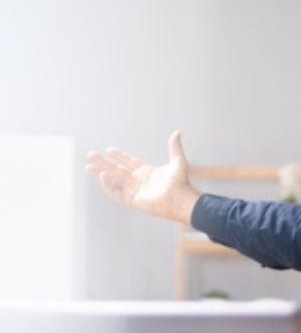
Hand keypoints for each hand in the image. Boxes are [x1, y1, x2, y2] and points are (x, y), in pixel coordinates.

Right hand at [85, 131, 201, 224]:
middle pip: (117, 170)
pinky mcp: (132, 201)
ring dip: (100, 174)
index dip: (119, 156)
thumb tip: (178, 132)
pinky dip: (108, 185)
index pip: (129, 162)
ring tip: (88, 166)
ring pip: (113, 181)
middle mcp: (138, 181)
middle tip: (90, 155)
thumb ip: (174, 147)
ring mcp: (134, 191)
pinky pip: (116, 193)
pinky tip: (103, 175)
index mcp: (147, 172)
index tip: (109, 149)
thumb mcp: (178, 161)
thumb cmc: (181, 183)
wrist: (181, 198)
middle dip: (103, 162)